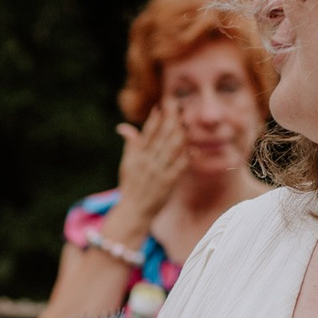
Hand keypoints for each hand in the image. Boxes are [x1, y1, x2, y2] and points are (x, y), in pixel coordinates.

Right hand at [102, 105, 186, 243]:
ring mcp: (158, 171)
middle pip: (161, 136)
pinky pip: (179, 166)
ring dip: (181, 134)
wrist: (133, 211)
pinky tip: (193, 148)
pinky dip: (186, 157)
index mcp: (137, 156)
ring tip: (188, 122)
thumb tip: (123, 126)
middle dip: (171, 120)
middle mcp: (147, 161)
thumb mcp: (127, 165)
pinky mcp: (168, 183)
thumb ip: (129, 145)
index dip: (154, 119)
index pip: (146, 133)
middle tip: (180, 107)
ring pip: (172, 148)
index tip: (162, 106)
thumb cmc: (130, 187)